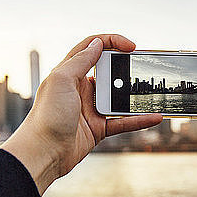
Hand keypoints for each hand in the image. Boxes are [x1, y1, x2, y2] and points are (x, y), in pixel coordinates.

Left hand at [1, 34, 162, 194]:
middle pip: (110, 72)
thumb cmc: (46, 116)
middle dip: (128, 69)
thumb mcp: (61, 81)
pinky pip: (123, 121)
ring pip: (119, 98)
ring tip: (154, 92)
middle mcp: (81, 89)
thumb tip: (97, 44)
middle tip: (146, 68)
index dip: (112, 42)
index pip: (92, 48)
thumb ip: (80, 61)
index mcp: (70, 73)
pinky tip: (154, 117)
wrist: (42, 153)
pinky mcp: (98, 128)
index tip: (131, 46)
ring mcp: (91, 109)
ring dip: (136, 96)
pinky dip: (139, 120)